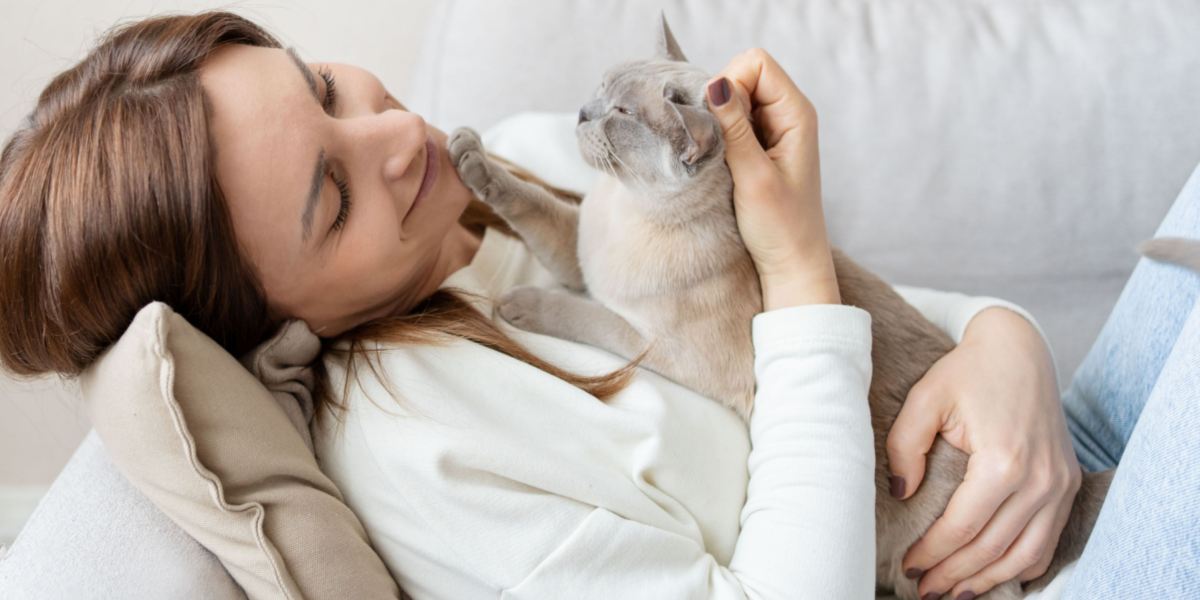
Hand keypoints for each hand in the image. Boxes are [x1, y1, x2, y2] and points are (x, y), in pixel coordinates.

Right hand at [706, 48, 837, 308]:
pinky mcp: (758, 146)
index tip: (722, 125)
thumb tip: (715, 85)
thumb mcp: (753, 176)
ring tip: (720, 159)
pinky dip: (719, 136)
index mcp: (797, 114)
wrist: (791, 264)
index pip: (755, 63)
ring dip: (718, 123)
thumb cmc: (780, 226)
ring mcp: (772, 129)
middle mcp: (787, 114)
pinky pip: (731, 122)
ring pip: (732, 99)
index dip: (731, 83)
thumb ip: (734, 129)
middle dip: (720, 102)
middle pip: (742, 75)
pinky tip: (720, 163)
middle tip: (719, 146)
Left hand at [887, 307, 1081, 598]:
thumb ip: (905, 446)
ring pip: (1025, 555)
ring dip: (988, 580)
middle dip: (955, 575)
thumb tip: (901, 493)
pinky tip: (992, 574)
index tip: (907, 565)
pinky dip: (1021, 566)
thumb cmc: (968, 372)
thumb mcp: (925, 399)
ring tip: (953, 591)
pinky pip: (1048, 542)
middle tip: (923, 588)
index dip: (933, 552)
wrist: (1019, 348)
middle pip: (993, 549)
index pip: (963, 527)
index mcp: (1004, 460)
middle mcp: (1040, 479)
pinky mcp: (1068, 483)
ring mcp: (1060, 484)